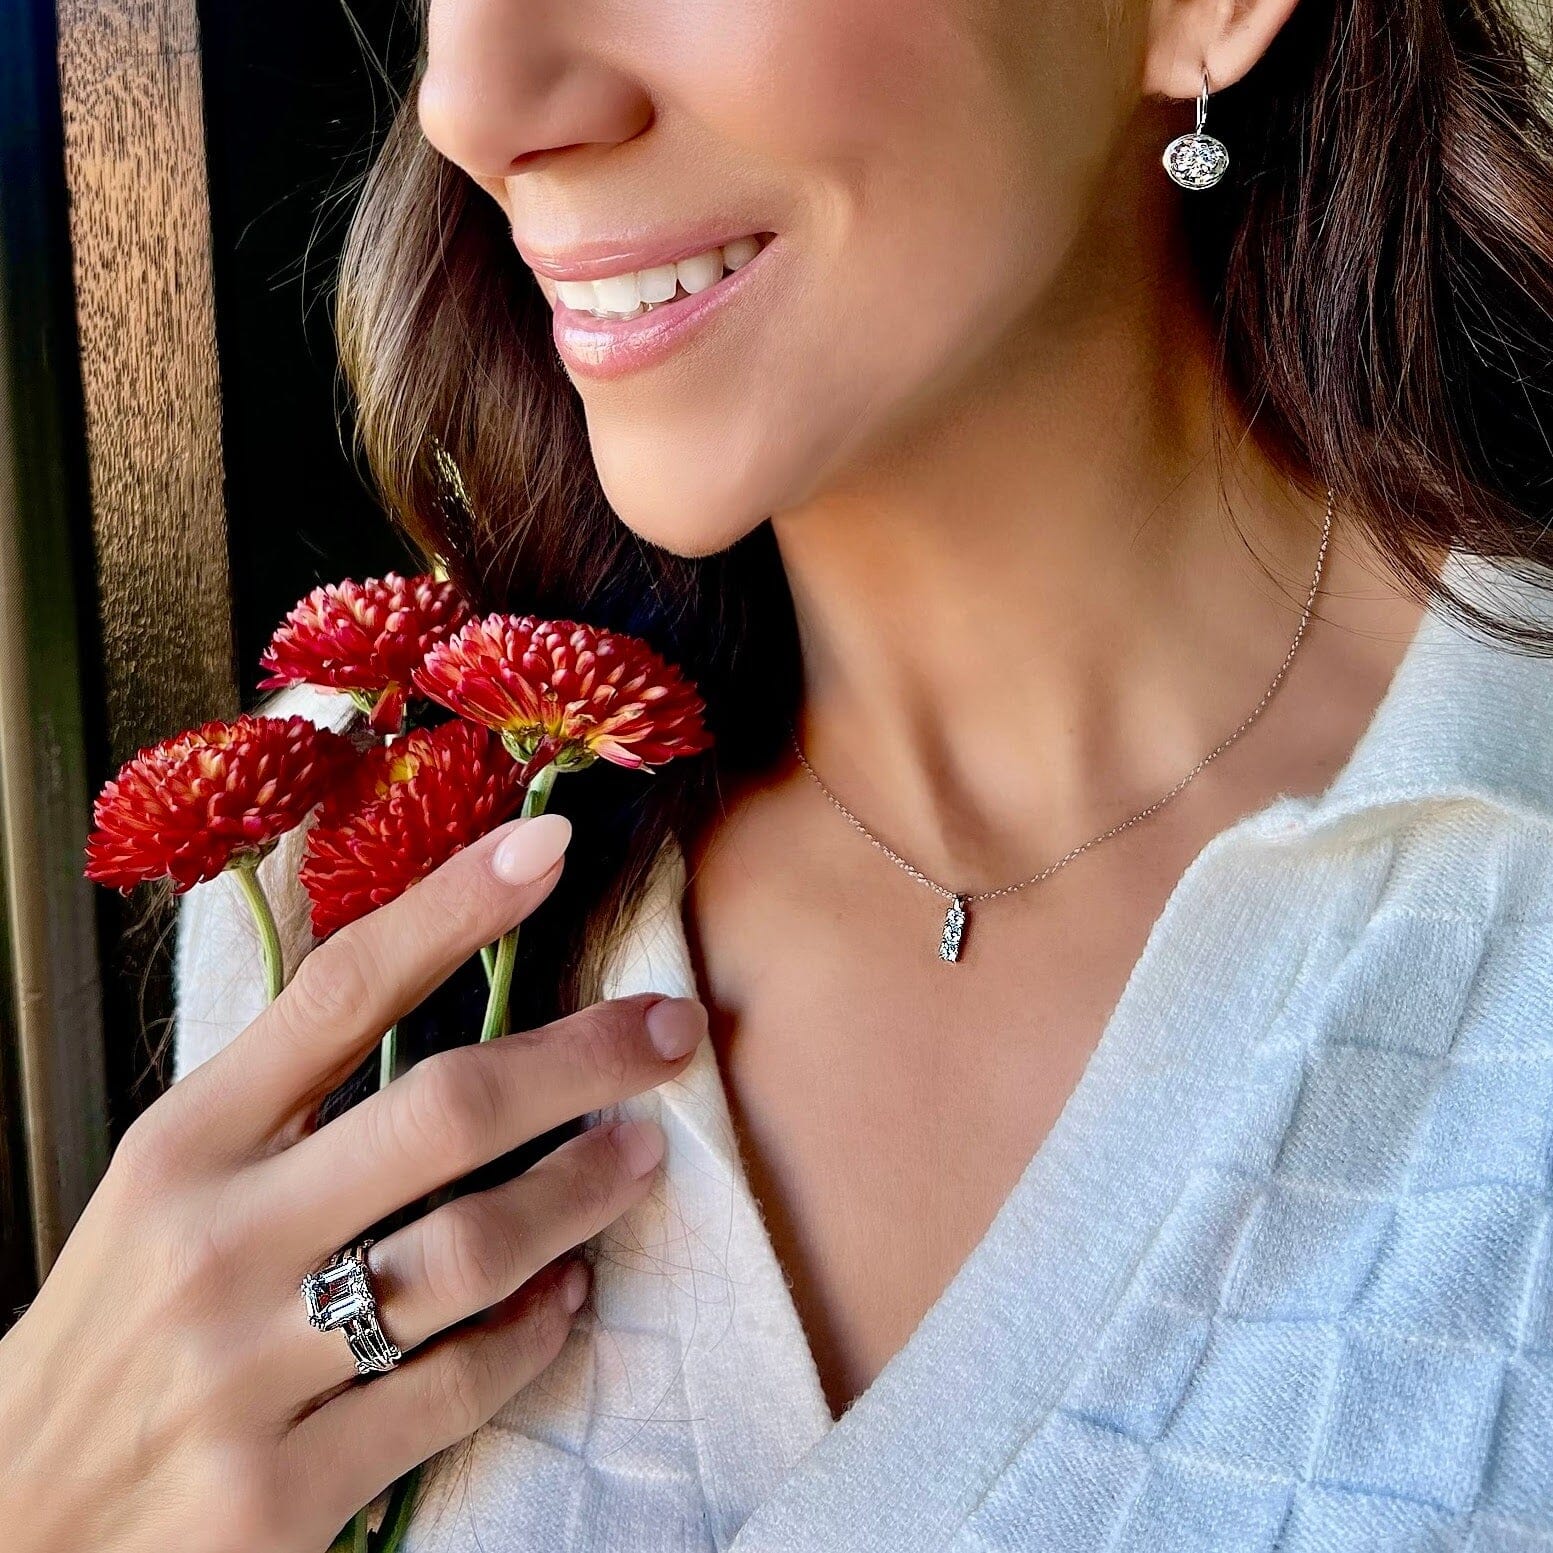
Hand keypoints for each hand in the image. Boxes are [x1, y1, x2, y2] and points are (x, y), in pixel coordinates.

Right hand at [0, 813, 706, 1551]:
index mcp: (186, 1145)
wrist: (13, 1518)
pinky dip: (536, 1331)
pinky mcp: (281, 1493)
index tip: (547, 847)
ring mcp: (250, 1370)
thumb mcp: (171, 1183)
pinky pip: (458, 1387)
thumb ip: (285, 1101)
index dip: (455, 908)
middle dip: (584, 1058)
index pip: (342, 992)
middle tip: (672, 1028)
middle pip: (444, 1112)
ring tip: (640, 1154)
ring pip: (474, 1249)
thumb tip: (443, 994)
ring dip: (585, 1191)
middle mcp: (218, 1243)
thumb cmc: (118, 1319)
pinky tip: (567, 1296)